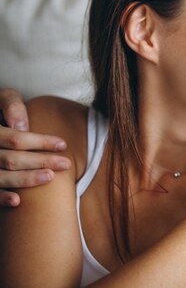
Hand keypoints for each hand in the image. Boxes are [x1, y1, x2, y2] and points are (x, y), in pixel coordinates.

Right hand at [0, 89, 69, 206]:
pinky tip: (17, 201)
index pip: (16, 139)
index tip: (63, 145)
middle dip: (41, 162)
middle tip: (66, 164)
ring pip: (1, 178)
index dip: (40, 142)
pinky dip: (1, 198)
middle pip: (12, 160)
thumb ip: (11, 105)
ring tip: (50, 177)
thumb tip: (21, 126)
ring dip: (26, 180)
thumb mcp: (1, 98)